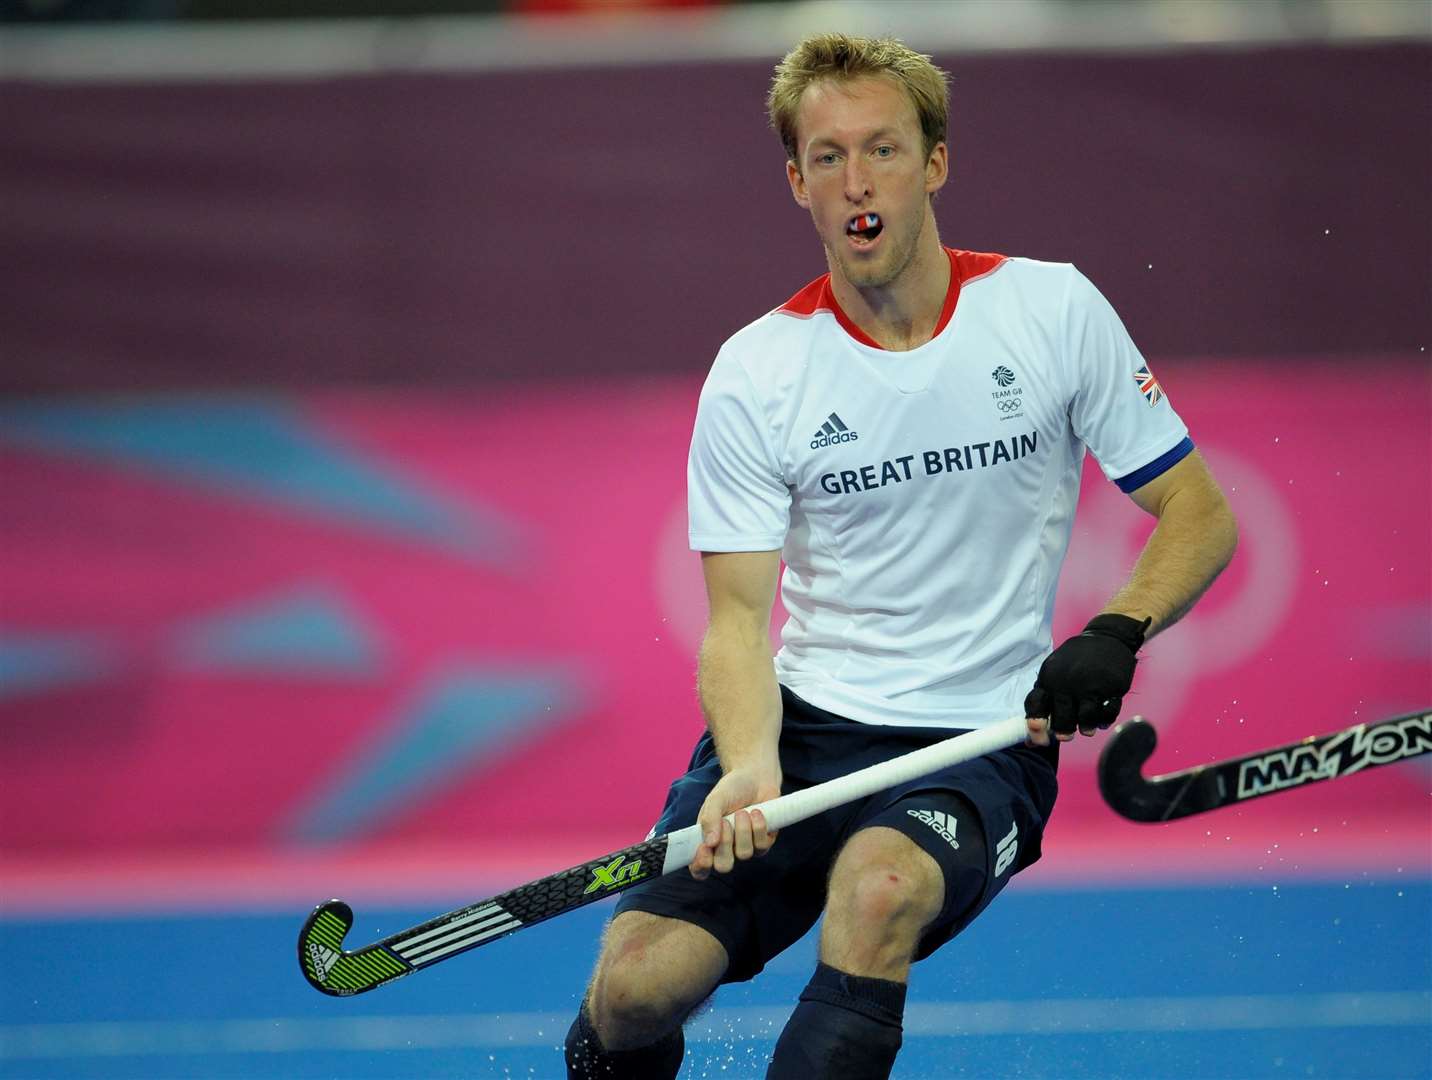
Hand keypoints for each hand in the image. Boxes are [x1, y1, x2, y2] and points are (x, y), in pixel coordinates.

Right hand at [689, 765, 781, 879]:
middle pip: (724, 866)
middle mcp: (725, 849)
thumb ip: (709, 819)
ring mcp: (745, 847)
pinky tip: (757, 812)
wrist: (756, 778)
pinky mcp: (763, 843)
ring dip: (743, 831)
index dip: (700, 865)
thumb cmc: (731, 790)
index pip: (699, 867)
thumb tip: (710, 843)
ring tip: (743, 811)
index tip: (704, 848)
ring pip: (744, 854)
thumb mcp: (715, 800)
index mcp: (707, 841)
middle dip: (726, 845)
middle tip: (726, 822)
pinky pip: (762, 846)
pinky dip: (759, 827)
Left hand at [1025, 614, 1150, 742]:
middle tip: (1066, 736)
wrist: (1106, 637)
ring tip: (1087, 729)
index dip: (1035, 728)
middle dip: (1063, 732)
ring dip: (1086, 728)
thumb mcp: (1054, 673)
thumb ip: (1044, 702)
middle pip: (1061, 719)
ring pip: (1085, 720)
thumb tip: (1030, 740)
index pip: (1035, 707)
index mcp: (1048, 679)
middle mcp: (1065, 683)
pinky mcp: (1109, 687)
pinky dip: (1104, 720)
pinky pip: (1107, 714)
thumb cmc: (1076, 660)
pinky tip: (1102, 718)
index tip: (1040, 740)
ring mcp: (1088, 685)